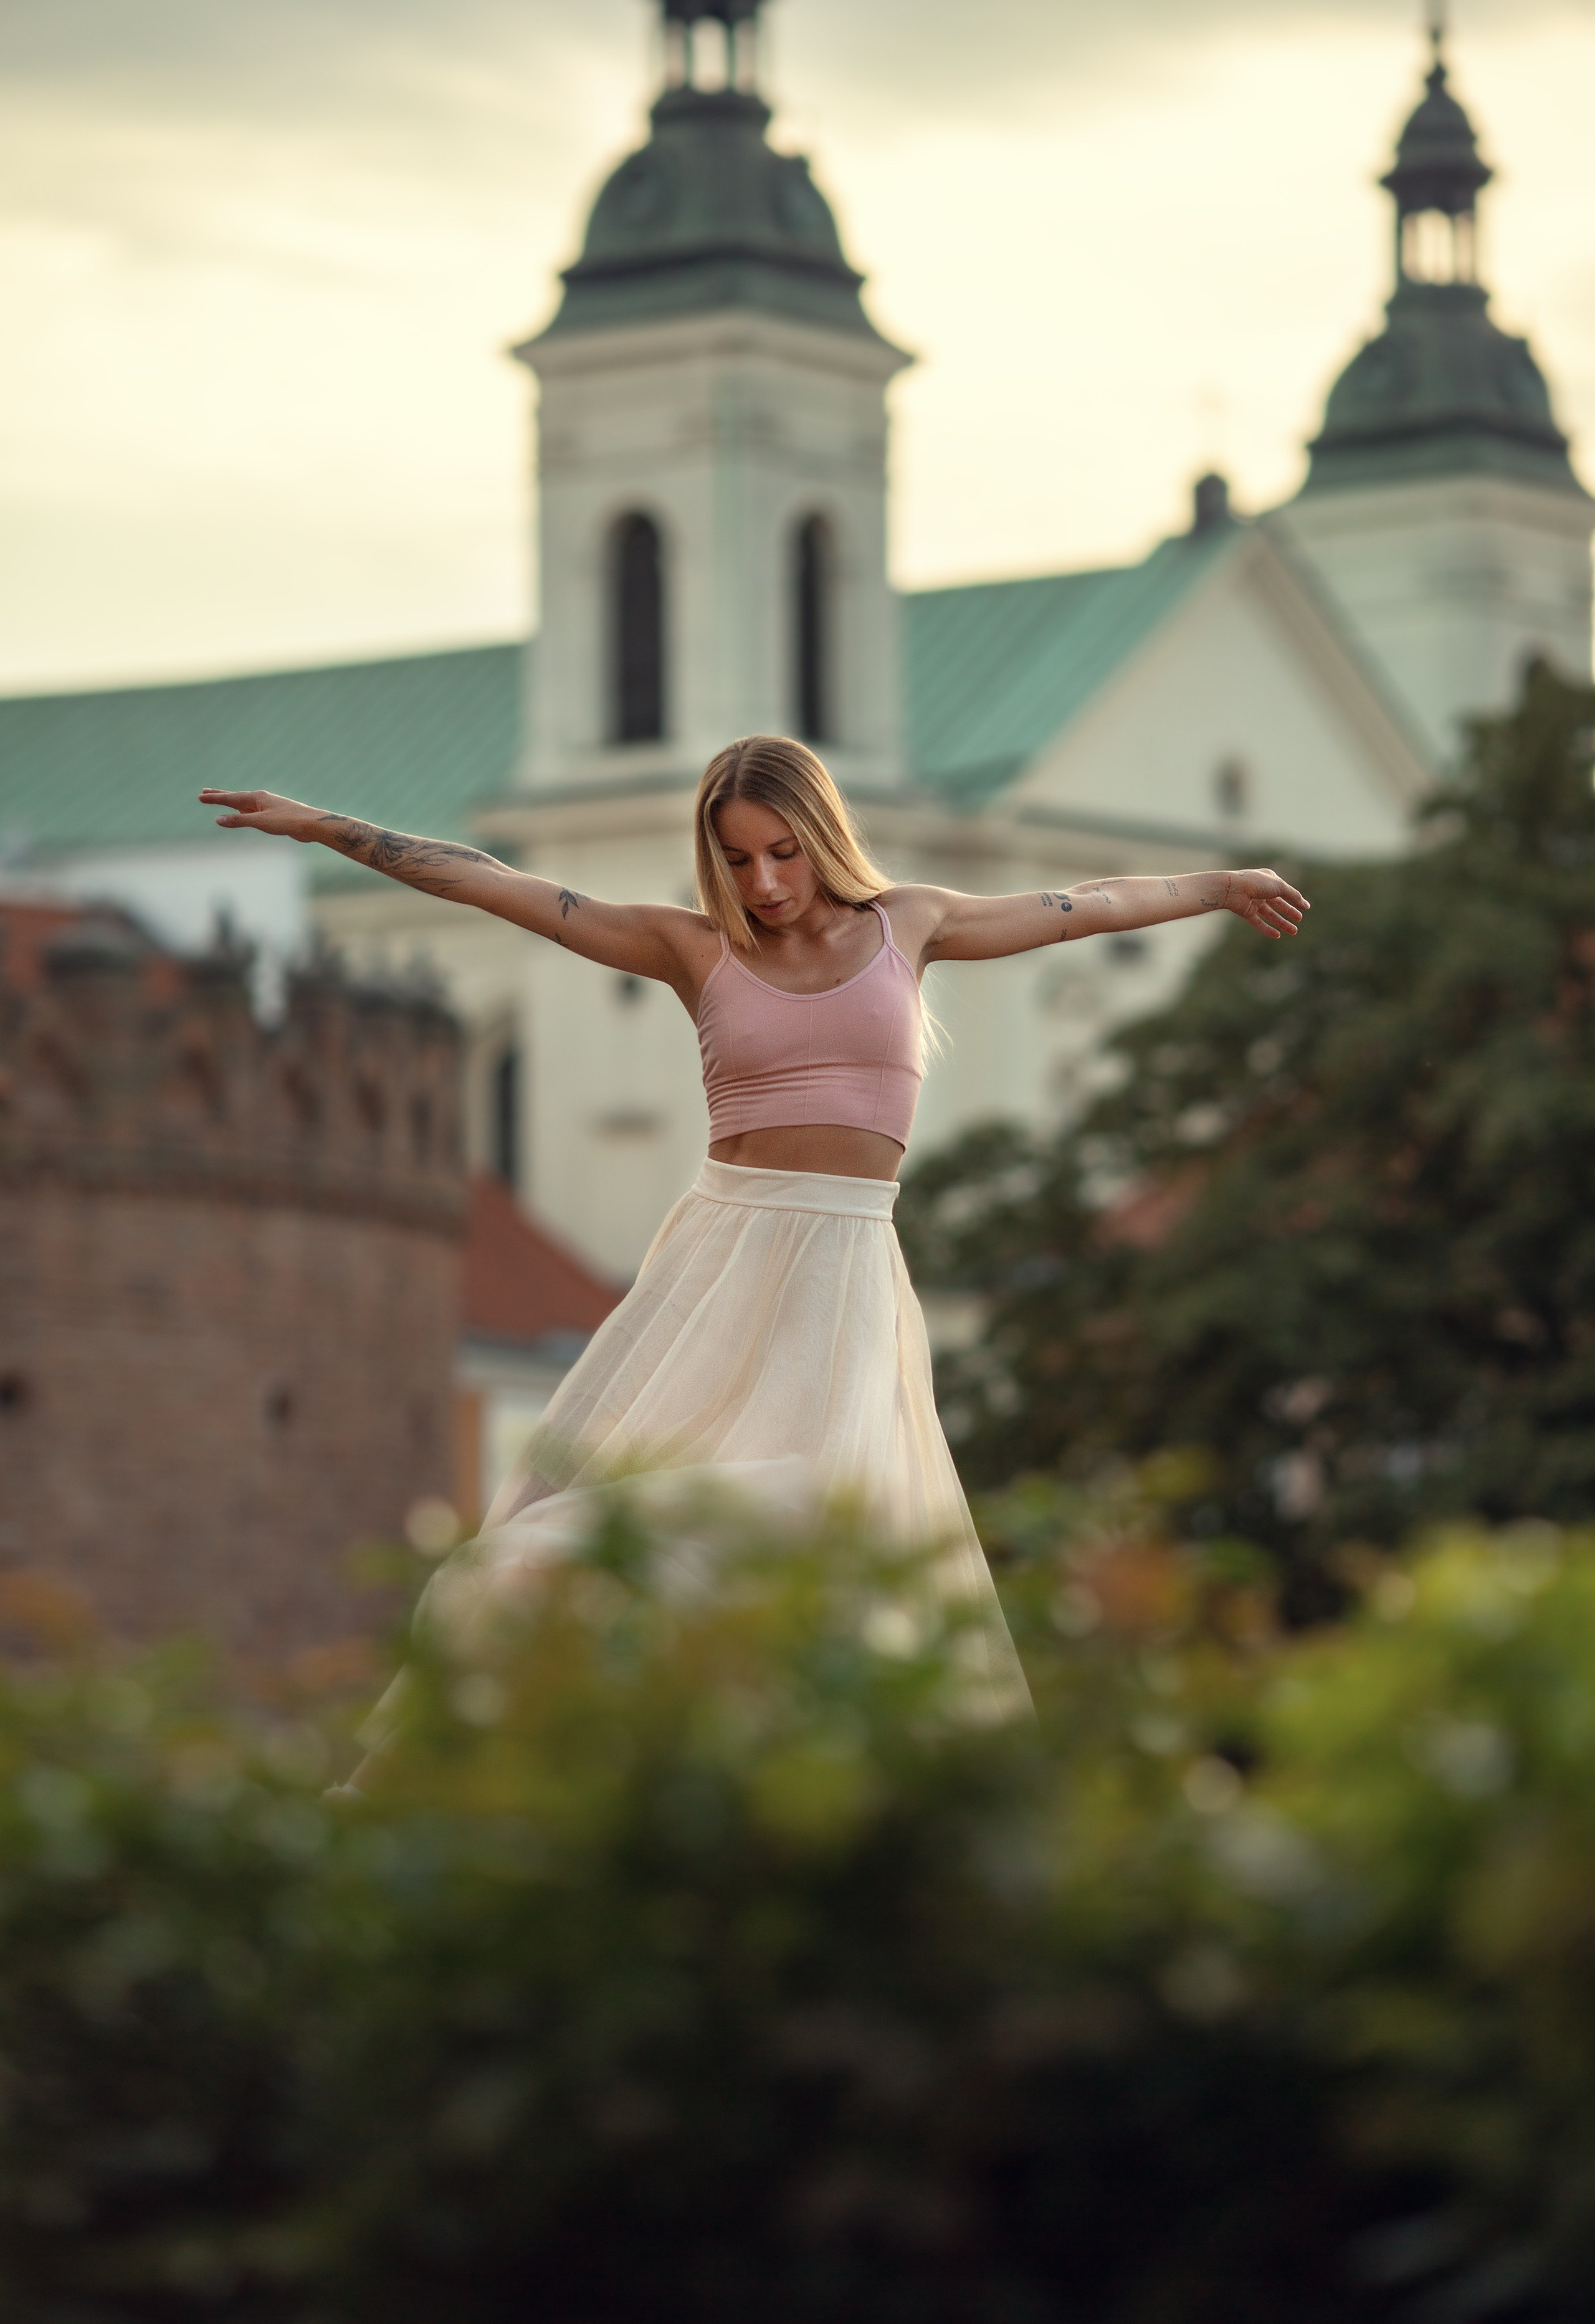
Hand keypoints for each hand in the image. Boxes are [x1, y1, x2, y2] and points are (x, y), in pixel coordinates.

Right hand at [200, 789, 316, 839]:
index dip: (214, 798)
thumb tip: (218, 819)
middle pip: (235, 797)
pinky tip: (243, 813)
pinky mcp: (274, 815)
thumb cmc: (287, 821)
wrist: (311, 825)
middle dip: (220, 795)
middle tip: (204, 792)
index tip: (200, 796)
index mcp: (256, 797)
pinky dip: (243, 811)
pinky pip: (253, 812)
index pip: (230, 798)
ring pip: (244, 804)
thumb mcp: (260, 822)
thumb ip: (238, 820)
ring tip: (221, 800)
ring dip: (231, 803)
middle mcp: (261, 799)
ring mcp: (267, 806)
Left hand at [1221, 868, 1308, 939]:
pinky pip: (1258, 922)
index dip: (1295, 899)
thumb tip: (1305, 904)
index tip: (1306, 908)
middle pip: (1278, 904)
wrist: (1233, 889)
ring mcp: (1253, 901)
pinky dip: (1267, 929)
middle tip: (1299, 919)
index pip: (1285, 891)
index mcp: (1269, 879)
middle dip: (1289, 912)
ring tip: (1294, 931)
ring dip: (1282, 922)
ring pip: (1270, 915)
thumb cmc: (1257, 883)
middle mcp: (1261, 890)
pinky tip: (1277, 935)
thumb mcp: (1280, 887)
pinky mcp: (1246, 912)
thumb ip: (1293, 895)